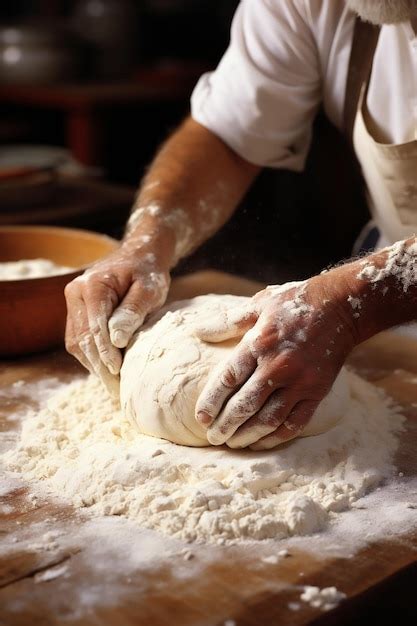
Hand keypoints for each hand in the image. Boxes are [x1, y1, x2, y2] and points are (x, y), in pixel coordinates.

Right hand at [64, 245, 169, 392]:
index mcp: (91, 285)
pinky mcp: (77, 314)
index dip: (106, 352)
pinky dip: (92, 357)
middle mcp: (75, 294)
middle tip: (117, 390)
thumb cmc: (148, 271)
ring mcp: (73, 304)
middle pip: (83, 338)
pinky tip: (108, 371)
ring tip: (113, 387)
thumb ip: (132, 311)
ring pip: (77, 343)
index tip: (118, 372)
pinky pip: (79, 341)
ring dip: (94, 366)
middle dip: (99, 366)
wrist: (139, 256)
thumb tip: (116, 340)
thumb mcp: (149, 289)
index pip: (95, 327)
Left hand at [194, 278, 355, 448]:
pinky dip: (276, 437)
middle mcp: (278, 366)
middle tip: (212, 437)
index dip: (211, 401)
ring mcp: (300, 382)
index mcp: (259, 343)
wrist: (341, 307)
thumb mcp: (259, 304)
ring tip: (232, 443)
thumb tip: (197, 331)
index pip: (228, 379)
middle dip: (225, 425)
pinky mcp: (317, 392)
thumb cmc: (294, 304)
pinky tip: (260, 443)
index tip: (200, 418)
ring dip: (247, 435)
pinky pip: (295, 423)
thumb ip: (227, 321)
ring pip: (269, 419)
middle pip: (245, 404)